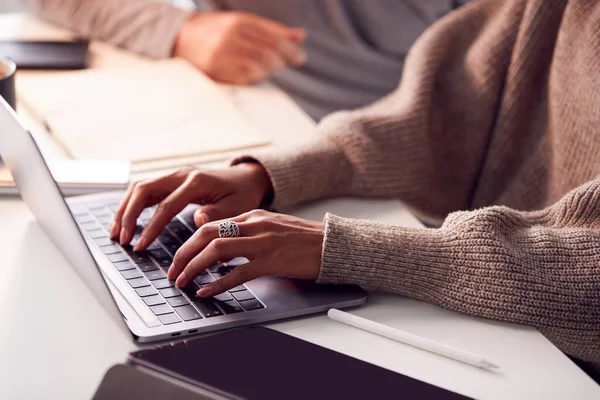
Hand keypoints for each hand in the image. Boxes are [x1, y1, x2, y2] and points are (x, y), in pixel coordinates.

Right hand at [109, 163, 272, 250]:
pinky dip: (132, 204)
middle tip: (121, 238)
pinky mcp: (172, 181)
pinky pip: (146, 190)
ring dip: (125, 208)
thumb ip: (217, 215)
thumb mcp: (237, 207)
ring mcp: (175, 176)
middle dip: (128, 214)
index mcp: (197, 182)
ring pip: (140, 187)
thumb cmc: (243, 194)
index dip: (150, 227)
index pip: (166, 205)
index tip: (140, 246)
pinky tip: (125, 221)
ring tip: (116, 232)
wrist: (247, 178)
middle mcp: (182, 174)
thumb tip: (198, 220)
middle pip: (143, 189)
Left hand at [168, 210, 322, 296]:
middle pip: (206, 235)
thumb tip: (218, 254)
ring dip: (194, 267)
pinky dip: (218, 284)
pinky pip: (238, 273)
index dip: (188, 243)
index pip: (209, 225)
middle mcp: (254, 225)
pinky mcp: (272, 261)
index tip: (178, 259)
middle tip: (173, 271)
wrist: (331, 244)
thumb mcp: (270, 228)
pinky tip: (207, 292)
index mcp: (251, 216)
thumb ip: (244, 236)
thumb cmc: (302, 240)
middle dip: (183, 254)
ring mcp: (262, 242)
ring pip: (216, 251)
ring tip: (184, 282)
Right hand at [174, 11, 306, 84]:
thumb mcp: (242, 23)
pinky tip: (258, 76)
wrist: (178, 37)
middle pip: (269, 52)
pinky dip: (256, 78)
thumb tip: (301, 36)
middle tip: (290, 64)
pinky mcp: (216, 70)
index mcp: (240, 21)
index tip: (301, 57)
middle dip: (284, 60)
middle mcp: (233, 36)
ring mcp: (224, 54)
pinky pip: (245, 78)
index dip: (290, 48)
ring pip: (259, 66)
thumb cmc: (216, 31)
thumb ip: (272, 30)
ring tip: (273, 69)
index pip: (273, 37)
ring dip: (271, 70)